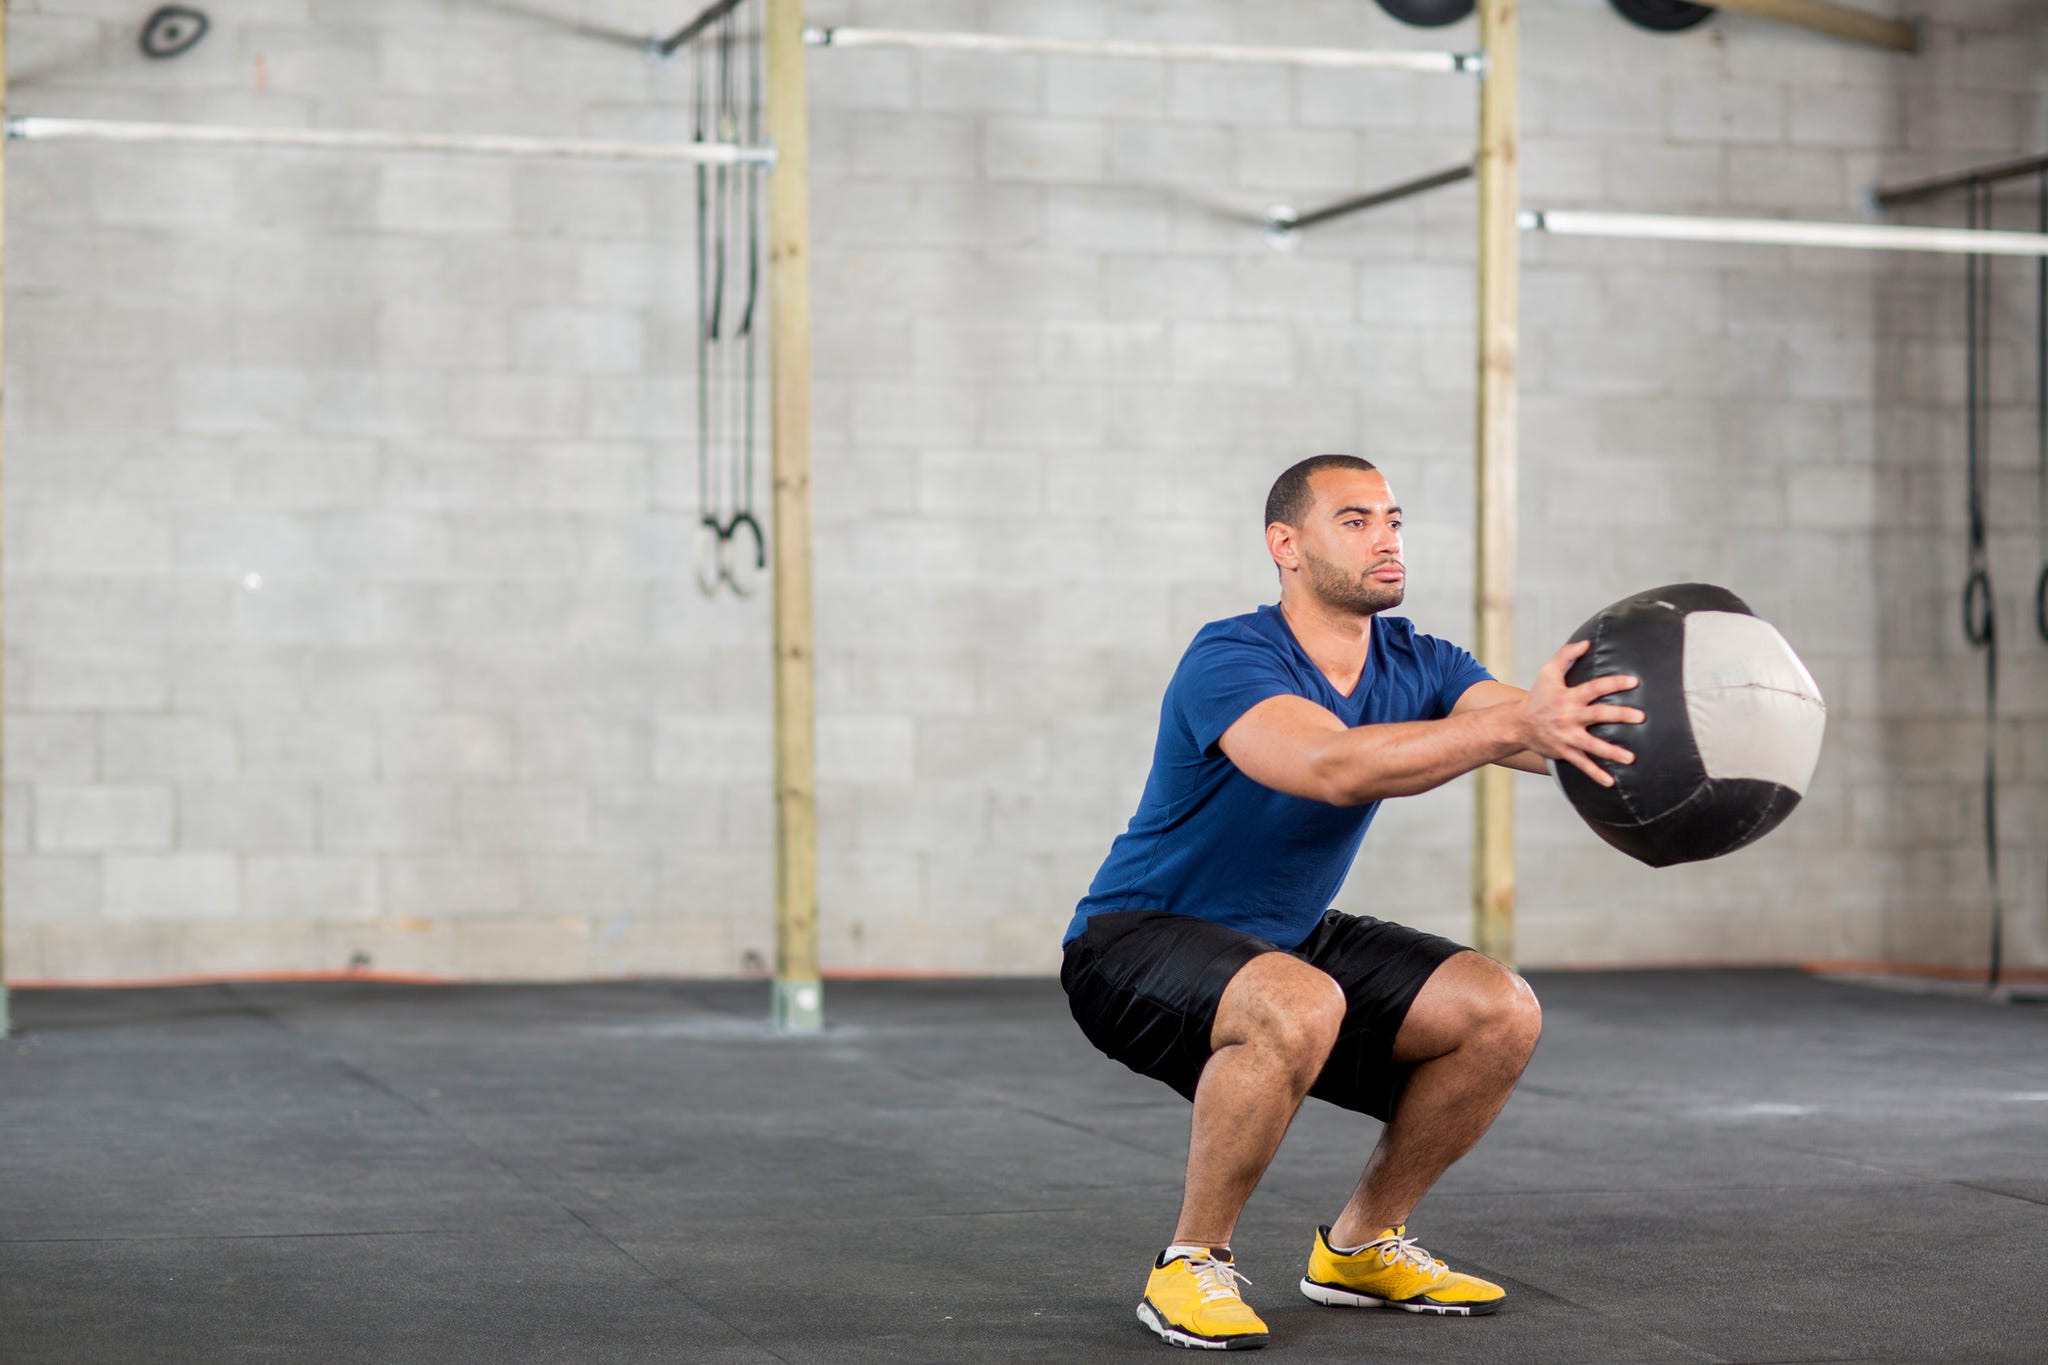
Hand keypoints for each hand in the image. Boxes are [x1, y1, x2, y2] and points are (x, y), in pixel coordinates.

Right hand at [1519, 639, 1645, 787]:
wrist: (1518, 724)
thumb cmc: (1538, 696)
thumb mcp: (1548, 672)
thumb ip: (1566, 655)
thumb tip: (1587, 642)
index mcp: (1568, 697)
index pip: (1594, 687)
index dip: (1614, 683)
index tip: (1634, 681)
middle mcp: (1569, 717)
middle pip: (1597, 715)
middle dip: (1619, 716)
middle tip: (1640, 717)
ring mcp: (1567, 736)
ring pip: (1592, 746)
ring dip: (1611, 752)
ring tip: (1630, 757)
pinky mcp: (1564, 752)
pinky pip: (1582, 765)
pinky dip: (1595, 774)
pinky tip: (1610, 782)